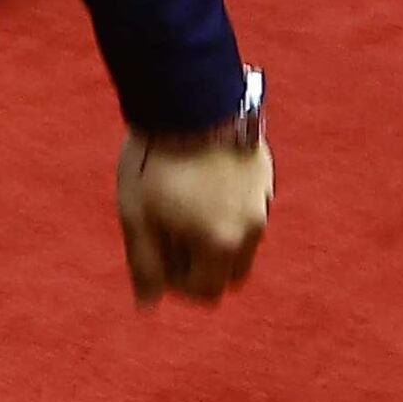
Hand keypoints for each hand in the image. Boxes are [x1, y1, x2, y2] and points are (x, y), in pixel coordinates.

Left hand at [116, 107, 272, 308]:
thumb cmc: (156, 159)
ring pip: (243, 239)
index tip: (157, 255)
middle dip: (202, 265)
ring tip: (183, 203)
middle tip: (170, 234)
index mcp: (222, 245)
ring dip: (217, 236)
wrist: (187, 97)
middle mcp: (252, 227)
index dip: (178, 284)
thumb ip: (144, 265)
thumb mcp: (137, 216)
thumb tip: (147, 305)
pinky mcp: (265, 172)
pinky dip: (228, 208)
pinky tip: (200, 181)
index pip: (207, 293)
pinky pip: (249, 207)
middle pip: (231, 271)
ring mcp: (263, 198)